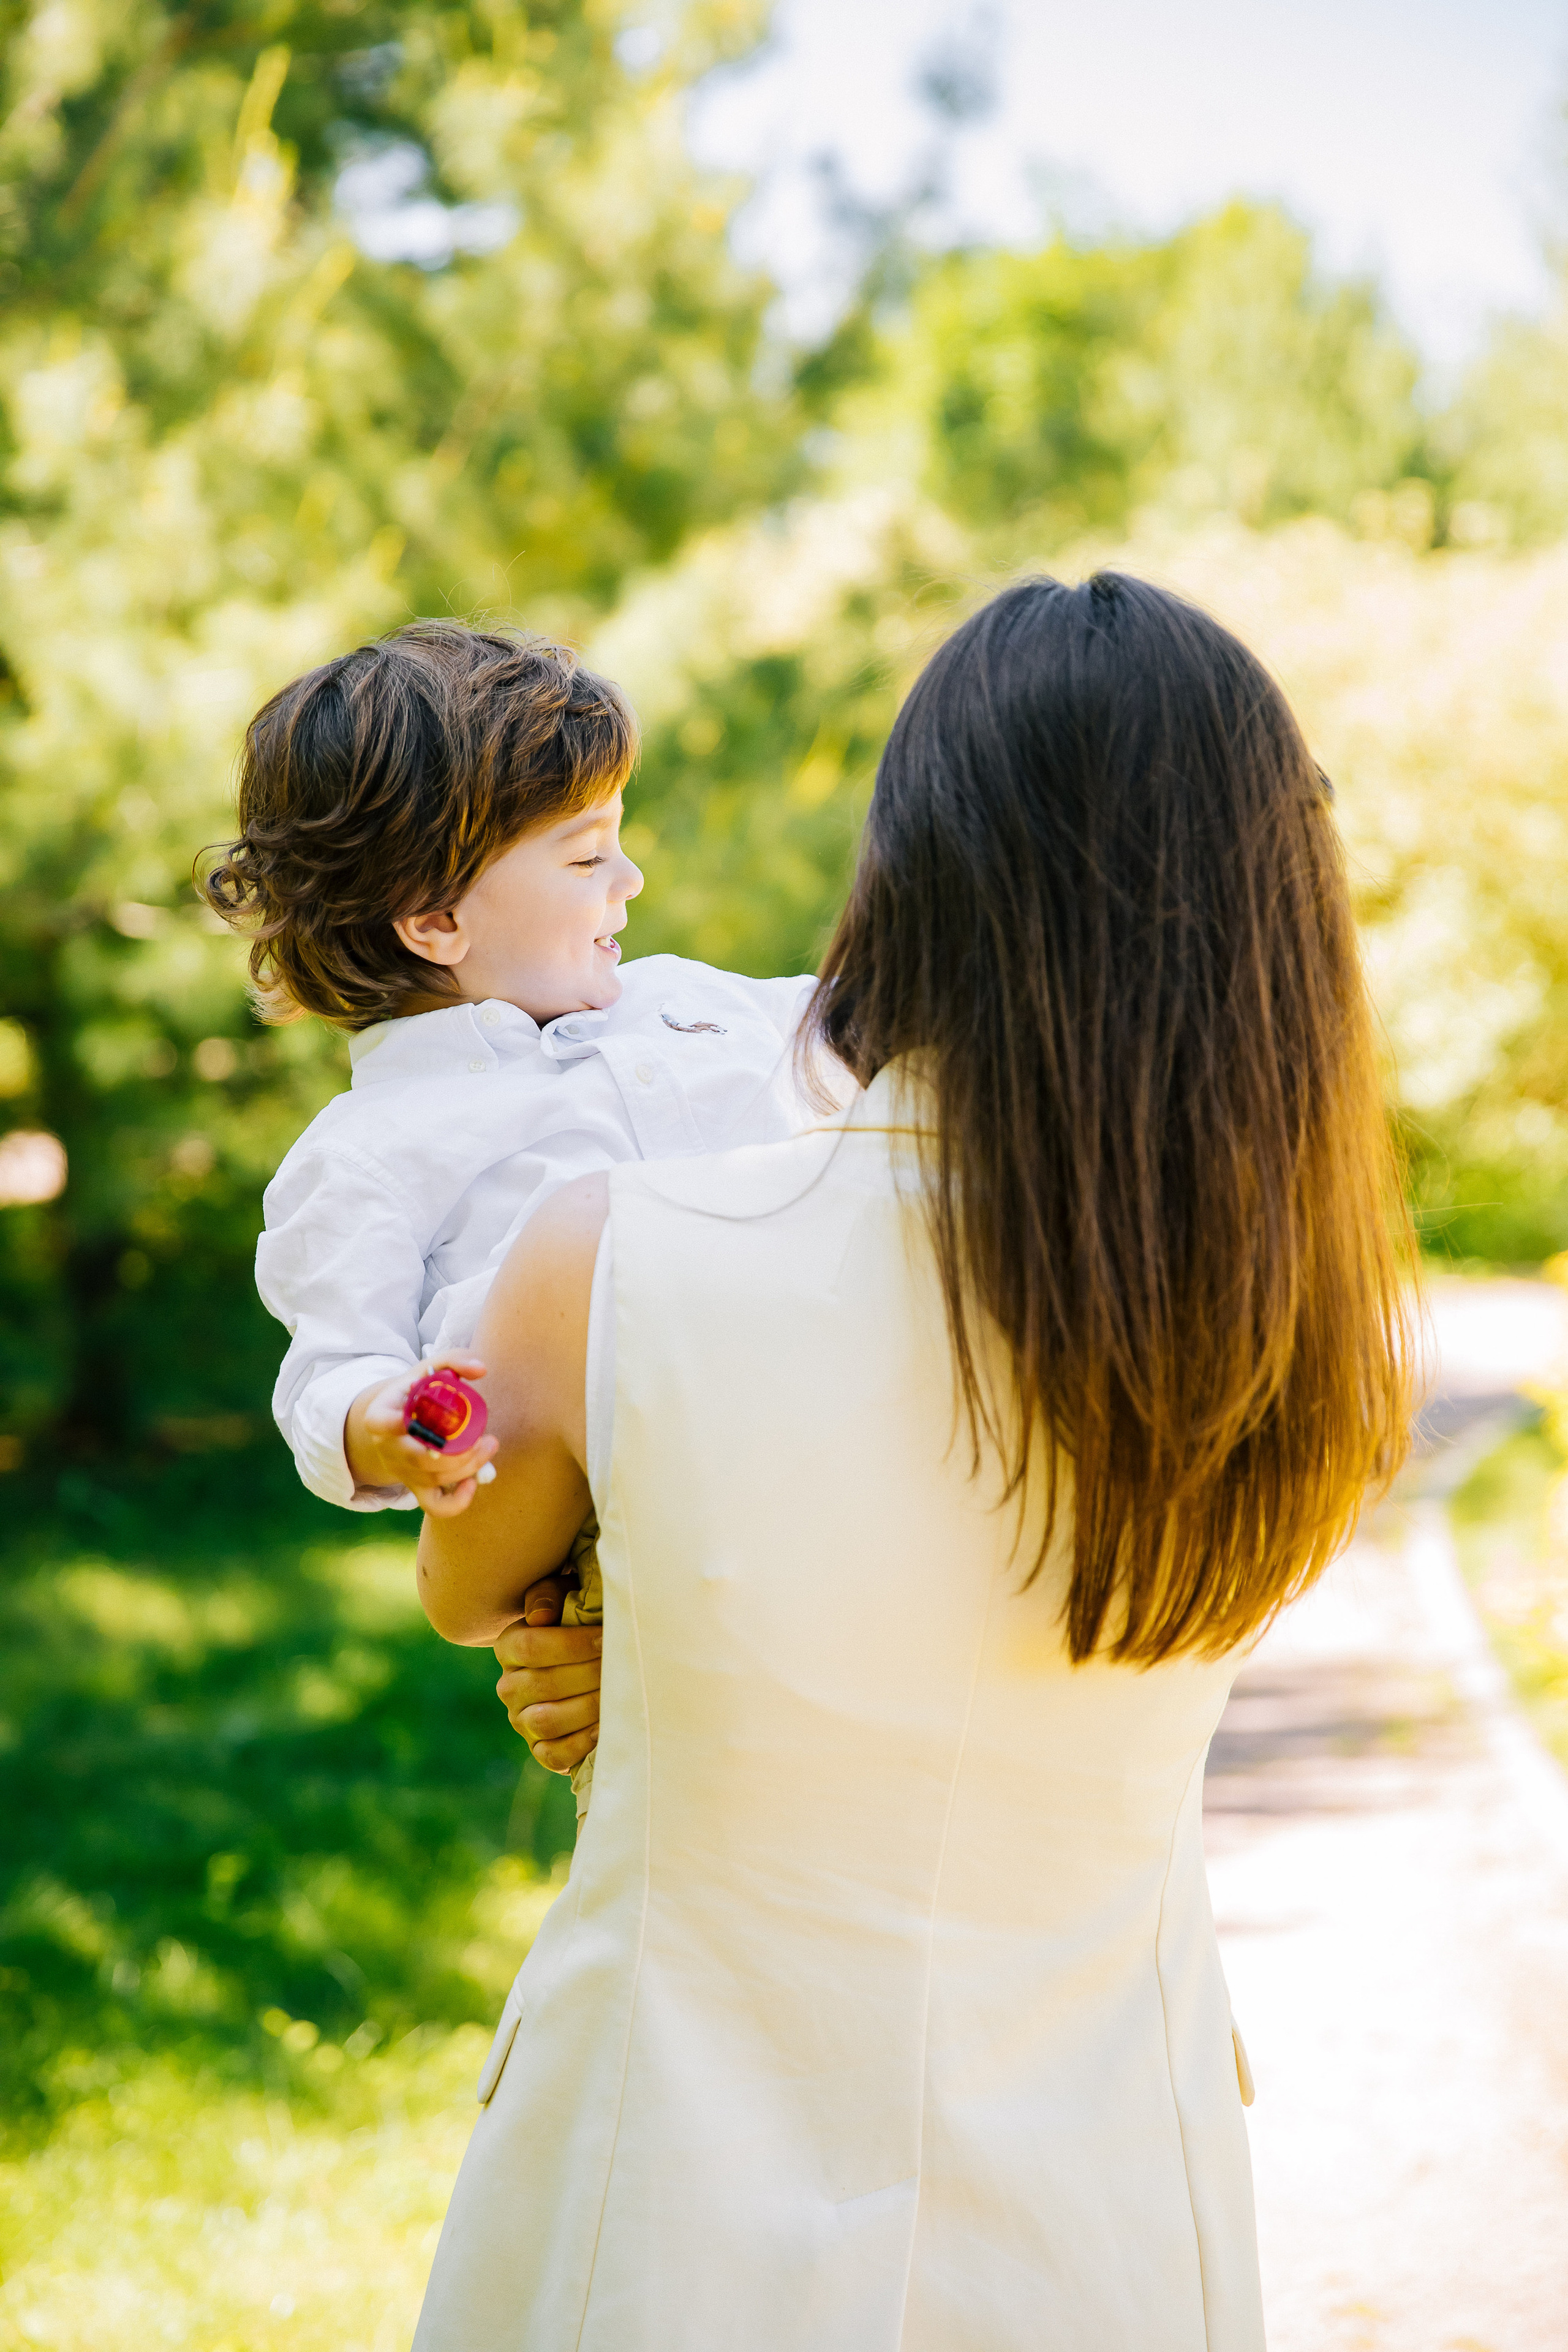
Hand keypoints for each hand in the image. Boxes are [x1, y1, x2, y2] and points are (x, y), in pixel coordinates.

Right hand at [344, 1354, 499, 1516]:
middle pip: (419, 1458)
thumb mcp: (428, 1369)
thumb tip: (481, 1370)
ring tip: (489, 1445)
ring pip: (433, 1479)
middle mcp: (388, 1448)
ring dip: (467, 1467)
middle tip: (483, 1438)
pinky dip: (457, 1502)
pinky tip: (473, 1483)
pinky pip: (435, 1506)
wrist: (399, 1419)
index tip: (413, 1420)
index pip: (381, 1424)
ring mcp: (401, 1470)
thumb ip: (454, 1360)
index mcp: (381, 1416)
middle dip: (456, 1453)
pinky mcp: (416, 1487)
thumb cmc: (417, 1391)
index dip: (396, 1426)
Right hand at [495, 1574, 601, 1773]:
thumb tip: (541, 1615)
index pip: (530, 1647)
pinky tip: (603, 1728)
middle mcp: (509, 1685)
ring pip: (546, 1721)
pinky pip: (552, 1755)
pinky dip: (579, 1744)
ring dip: (586, 1709)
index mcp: (510, 1645)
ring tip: (617, 1696)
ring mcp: (521, 1720)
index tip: (606, 1638)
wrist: (588, 1661)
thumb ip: (551, 1594)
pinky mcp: (539, 1749)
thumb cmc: (581, 1619)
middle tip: (621, 1666)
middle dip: (587, 1675)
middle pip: (542, 1685)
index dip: (571, 1644)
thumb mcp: (566, 1595)